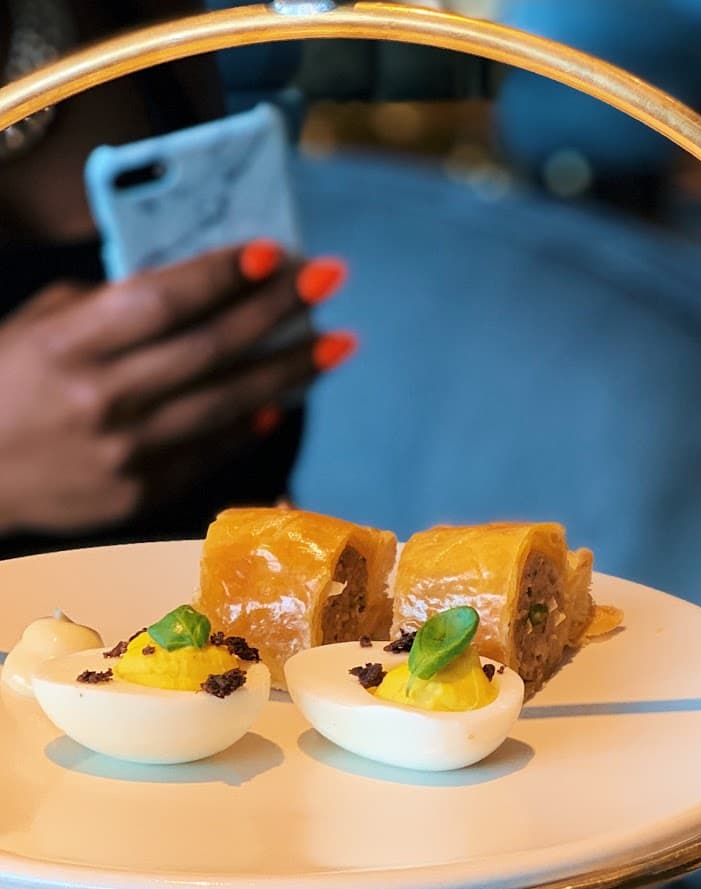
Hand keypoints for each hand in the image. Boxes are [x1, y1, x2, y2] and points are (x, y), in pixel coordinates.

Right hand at [0, 241, 355, 535]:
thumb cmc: (4, 387)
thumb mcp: (35, 329)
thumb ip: (104, 307)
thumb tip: (186, 290)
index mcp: (70, 343)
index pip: (164, 300)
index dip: (225, 275)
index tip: (276, 254)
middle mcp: (103, 398)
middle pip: (210, 349)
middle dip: (276, 312)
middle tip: (329, 282)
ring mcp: (126, 451)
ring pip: (226, 404)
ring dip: (288, 371)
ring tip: (336, 344)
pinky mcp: (140, 493)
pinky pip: (210, 451)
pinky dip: (248, 425)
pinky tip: (281, 403)